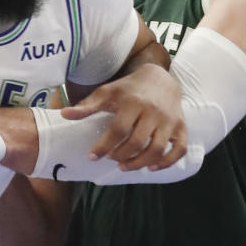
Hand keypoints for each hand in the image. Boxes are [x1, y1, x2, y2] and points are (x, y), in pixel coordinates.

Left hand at [62, 63, 184, 171]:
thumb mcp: (107, 92)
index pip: (118, 130)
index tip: (92, 156)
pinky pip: (179, 149)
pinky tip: (152, 167)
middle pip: (137, 142)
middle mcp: (153, 111)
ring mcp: (169, 120)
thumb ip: (87, 106)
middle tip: (112, 159)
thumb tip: (64, 115)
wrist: (160, 78)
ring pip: (157, 149)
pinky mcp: (181, 126)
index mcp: (133, 102)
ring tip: (125, 166)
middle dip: (121, 156)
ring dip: (139, 163)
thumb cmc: (129, 88)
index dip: (104, 146)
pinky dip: (167, 162)